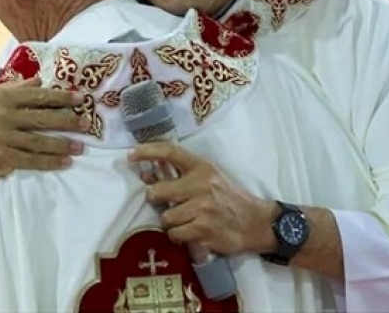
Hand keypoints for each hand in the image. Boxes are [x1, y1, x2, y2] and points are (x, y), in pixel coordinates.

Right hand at [0, 78, 86, 233]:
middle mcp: (1, 115)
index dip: (60, 97)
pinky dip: (50, 162)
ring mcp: (1, 138)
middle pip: (42, 117)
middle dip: (67, 120)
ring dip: (63, 144)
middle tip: (86, 122)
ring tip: (80, 146)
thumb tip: (37, 80)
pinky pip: (32, 160)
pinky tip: (63, 163)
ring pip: (40, 141)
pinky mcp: (1, 158)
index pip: (35, 95)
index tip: (79, 98)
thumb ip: (9, 89)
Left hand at [130, 142, 275, 255]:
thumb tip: (145, 174)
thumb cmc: (228, 198)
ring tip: (186, 220)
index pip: (170, 152)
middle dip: (157, 200)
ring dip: (171, 222)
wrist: (256, 222)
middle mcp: (201, 184)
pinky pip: (175, 234)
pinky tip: (191, 233)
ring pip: (165, 217)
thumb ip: (179, 175)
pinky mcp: (204, 229)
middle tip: (169, 203)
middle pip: (157, 192)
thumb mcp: (208, 178)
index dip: (147, 151)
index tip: (131, 155)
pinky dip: (179, 236)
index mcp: (202, 167)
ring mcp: (202, 208)